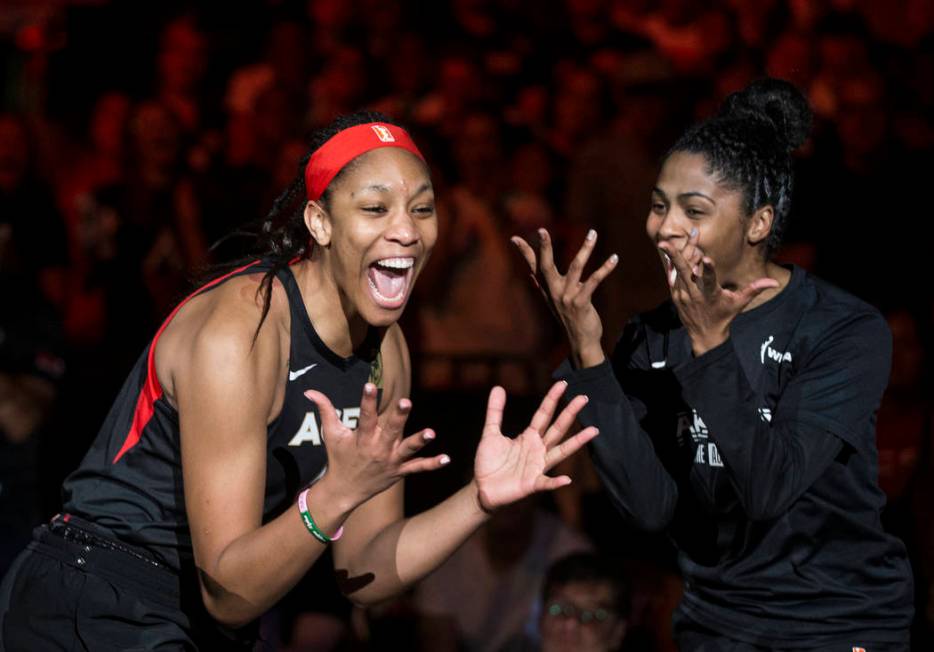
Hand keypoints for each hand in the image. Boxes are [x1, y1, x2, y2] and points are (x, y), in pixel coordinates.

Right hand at [305, 384, 446, 510]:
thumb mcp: (331, 434)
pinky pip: (417, 468)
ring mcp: (390, 461)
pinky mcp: (399, 472)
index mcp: (362, 438)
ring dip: (419, 441)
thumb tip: (310, 390)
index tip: (370, 385)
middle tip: (406, 402)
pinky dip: (432, 464)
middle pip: (390, 430)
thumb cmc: (338, 458)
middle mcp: (378, 449)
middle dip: (398, 416)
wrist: (344, 491)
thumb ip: (325, 409)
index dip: (367, 401)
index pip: (365, 416)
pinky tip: (447, 459)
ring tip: (431, 433)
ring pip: (407, 450)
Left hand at [473, 381, 598, 511]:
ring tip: (593, 431)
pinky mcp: (532, 484)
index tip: (563, 384)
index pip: (544, 414)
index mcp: (529, 437)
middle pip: (557, 428)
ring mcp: (537, 466)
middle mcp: (538, 449)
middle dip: (569, 413)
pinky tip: (566, 480)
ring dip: (577, 442)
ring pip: (560, 452)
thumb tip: (498, 387)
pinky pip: (546, 482)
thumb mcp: (491, 433)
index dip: (552, 399)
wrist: (483, 488)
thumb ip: (495, 412)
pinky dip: (555, 482)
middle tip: (583, 398)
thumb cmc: (489, 461)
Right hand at [512, 228, 617, 367]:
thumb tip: (531, 275)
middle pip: (546, 266)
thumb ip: (543, 286)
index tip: (514, 238)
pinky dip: (605, 268)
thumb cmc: (570, 318)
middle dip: (544, 248)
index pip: (533, 267)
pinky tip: (614, 258)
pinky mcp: (581, 303)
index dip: (524, 252)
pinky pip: (594, 281)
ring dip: (585, 249)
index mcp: (547, 290)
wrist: (581, 342)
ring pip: (575, 267)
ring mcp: (567, 298)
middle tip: (542, 230)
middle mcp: (554, 292)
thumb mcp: (554, 302)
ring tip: (593, 233)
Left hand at [658, 229, 778, 355]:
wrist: (704, 334)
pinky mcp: (676, 295)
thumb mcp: (739, 303)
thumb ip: (754, 289)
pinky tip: (672, 250)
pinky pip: (673, 276)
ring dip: (677, 254)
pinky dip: (674, 264)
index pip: (710, 280)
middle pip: (685, 272)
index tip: (706, 257)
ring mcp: (683, 295)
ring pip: (678, 271)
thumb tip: (774, 282)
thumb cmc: (724, 316)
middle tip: (666, 242)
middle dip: (677, 255)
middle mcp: (694, 294)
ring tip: (675, 239)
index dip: (708, 269)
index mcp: (711, 295)